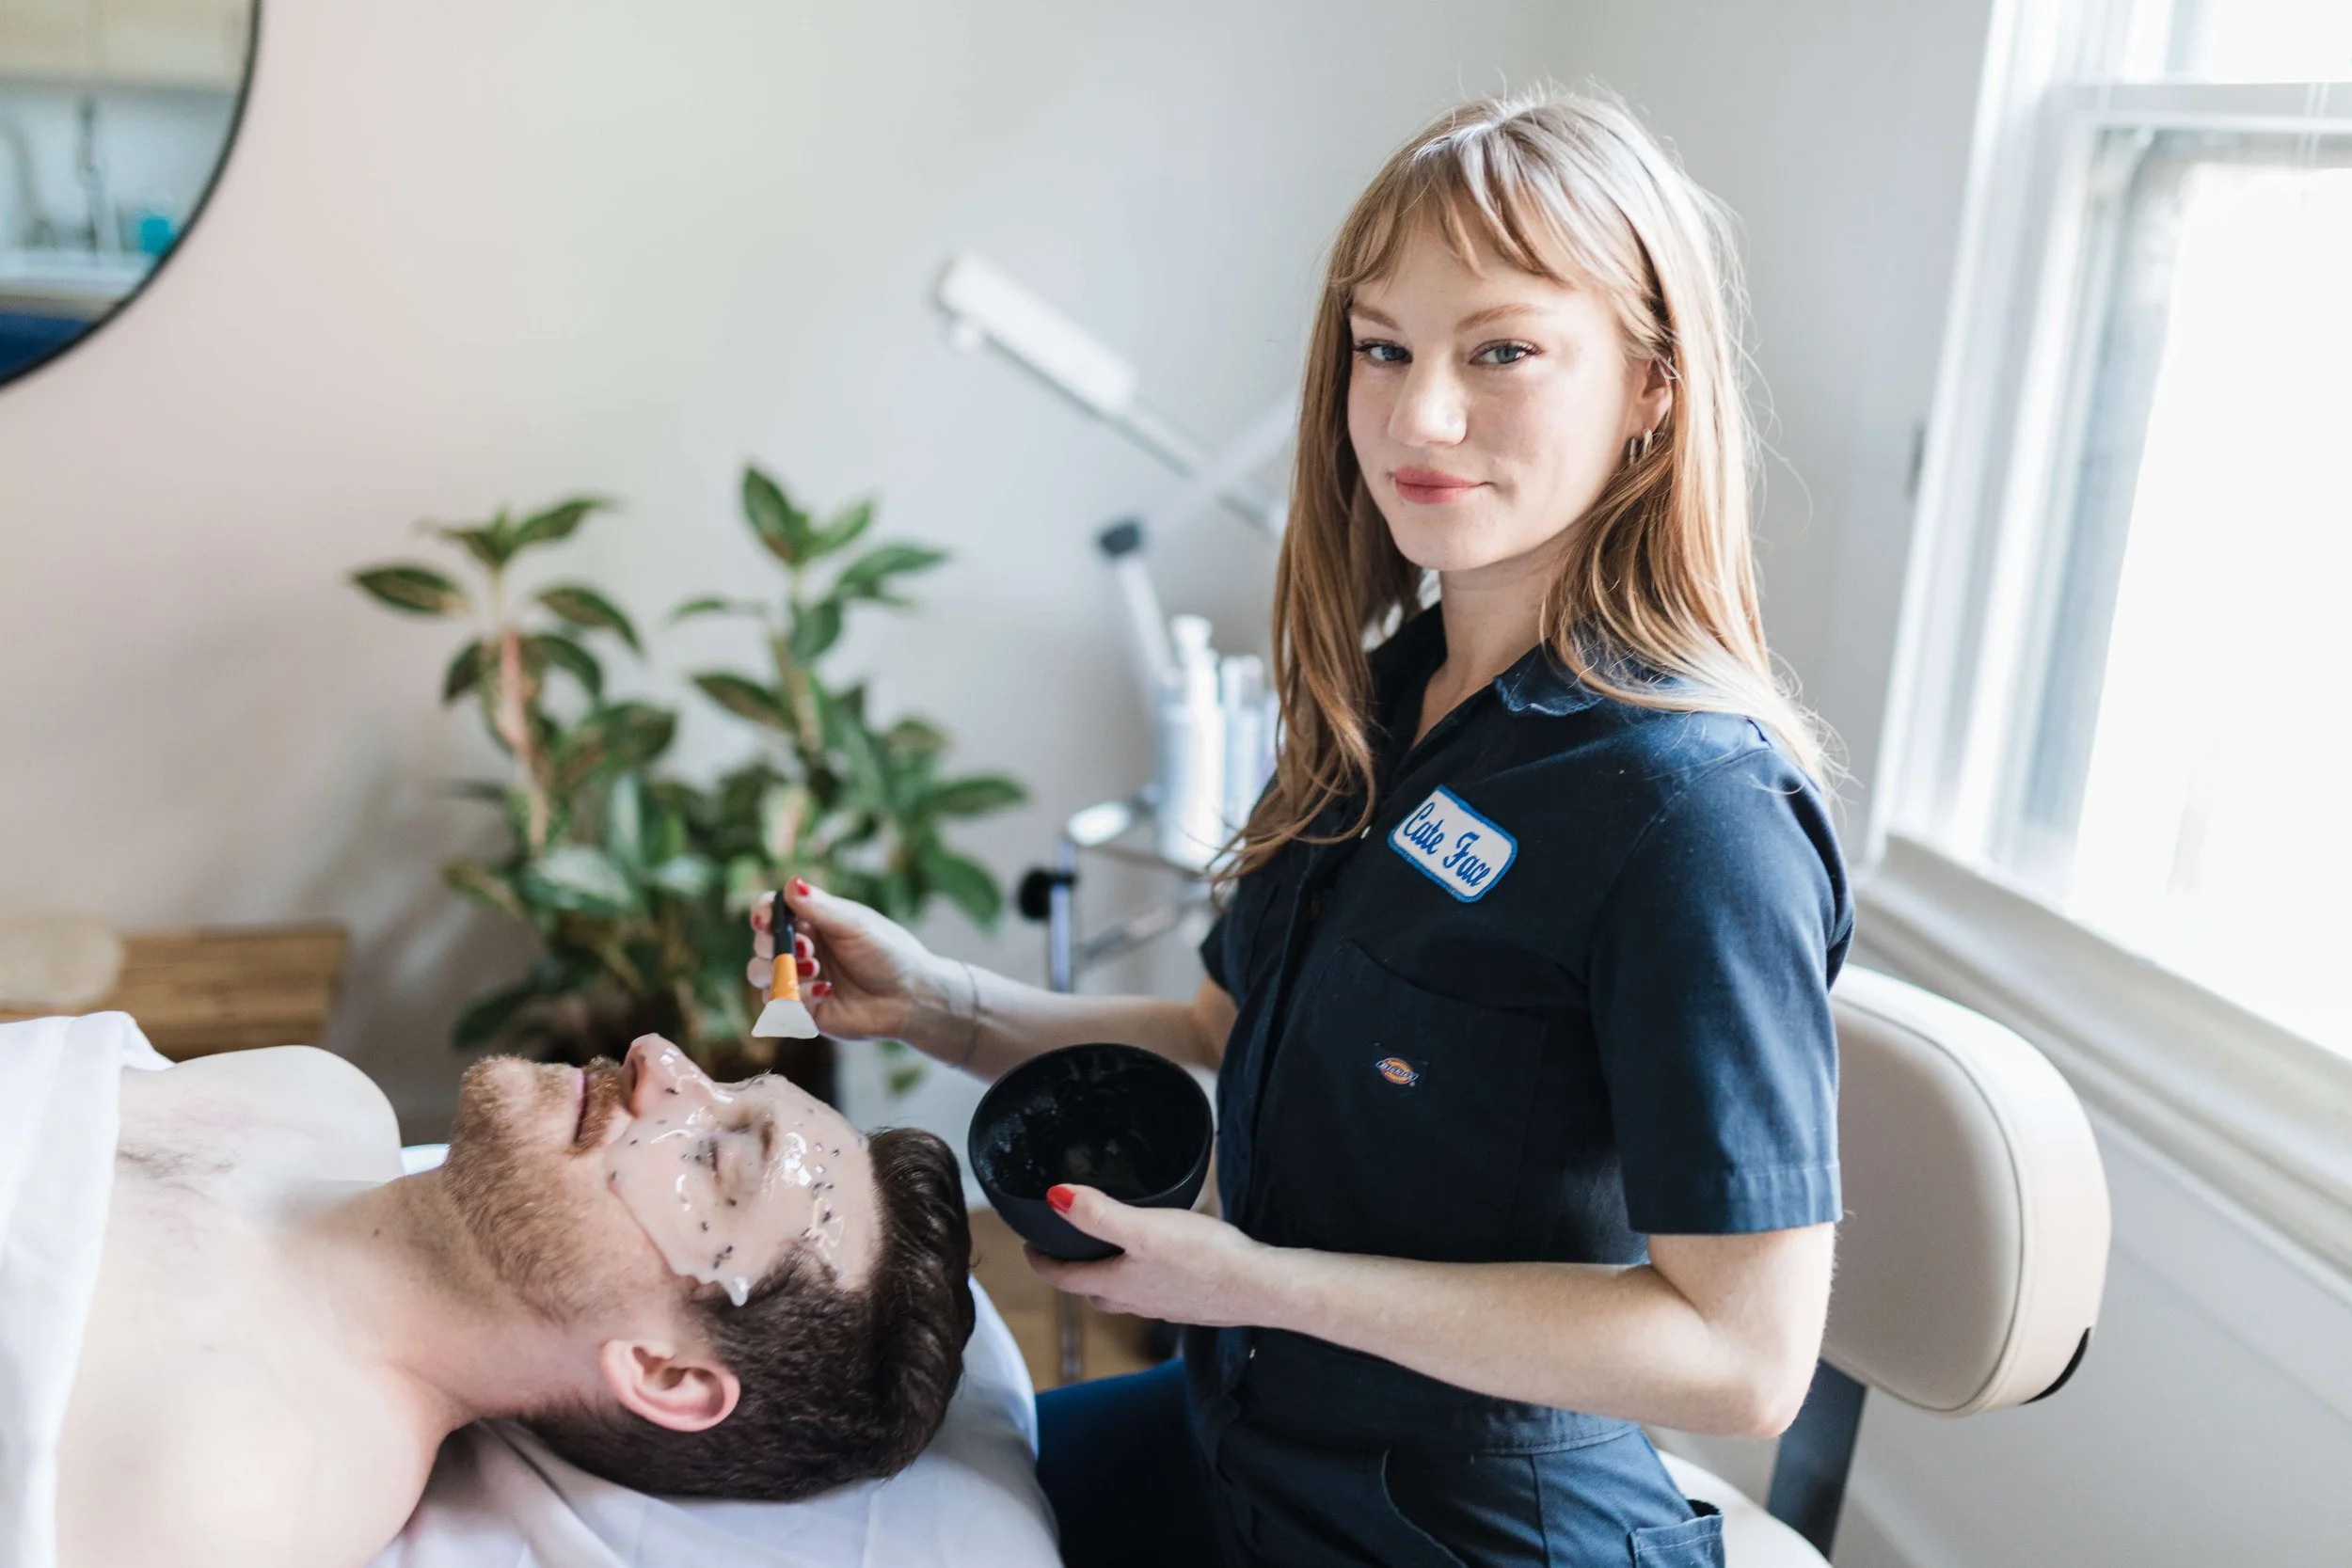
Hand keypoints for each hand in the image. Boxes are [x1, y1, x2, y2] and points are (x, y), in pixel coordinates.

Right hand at [747, 879, 956, 1049]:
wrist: (911, 998)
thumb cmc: (890, 953)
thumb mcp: (855, 925)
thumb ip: (820, 908)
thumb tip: (791, 883)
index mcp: (813, 922)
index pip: (771, 912)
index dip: (761, 913)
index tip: (765, 919)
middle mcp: (802, 949)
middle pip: (761, 943)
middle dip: (774, 945)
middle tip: (808, 949)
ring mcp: (800, 980)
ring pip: (760, 975)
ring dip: (780, 971)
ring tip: (813, 969)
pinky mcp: (804, 1009)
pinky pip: (778, 1004)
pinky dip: (795, 997)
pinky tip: (825, 992)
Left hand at [1024, 1184, 1272, 1329]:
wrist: (1259, 1286)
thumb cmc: (1204, 1258)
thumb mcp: (1144, 1227)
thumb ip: (1098, 1214)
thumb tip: (1054, 1198)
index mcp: (1117, 1285)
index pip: (1064, 1279)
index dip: (1041, 1262)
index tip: (1028, 1247)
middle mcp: (1137, 1302)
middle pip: (1092, 1291)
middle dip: (1074, 1272)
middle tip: (1065, 1249)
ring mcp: (1165, 1306)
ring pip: (1124, 1294)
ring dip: (1109, 1277)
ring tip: (1111, 1251)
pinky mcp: (1191, 1303)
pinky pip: (1155, 1292)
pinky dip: (1145, 1279)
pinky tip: (1162, 1262)